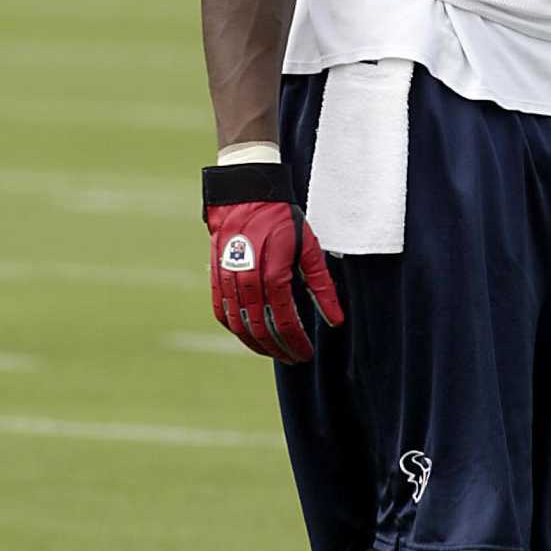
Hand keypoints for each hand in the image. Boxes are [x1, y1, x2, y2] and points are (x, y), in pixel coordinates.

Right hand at [202, 162, 343, 362]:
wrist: (245, 193)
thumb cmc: (282, 219)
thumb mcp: (309, 248)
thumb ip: (322, 286)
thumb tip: (336, 320)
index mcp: (273, 272)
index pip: (284, 320)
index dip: (295, 342)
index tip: (306, 353)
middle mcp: (246, 278)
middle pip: (260, 327)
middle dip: (278, 348)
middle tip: (293, 357)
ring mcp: (226, 278)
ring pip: (237, 324)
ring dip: (256, 344)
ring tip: (274, 352)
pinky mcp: (214, 275)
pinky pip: (221, 311)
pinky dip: (234, 328)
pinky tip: (249, 336)